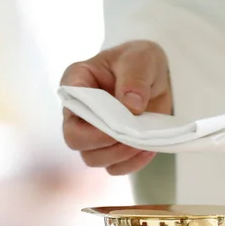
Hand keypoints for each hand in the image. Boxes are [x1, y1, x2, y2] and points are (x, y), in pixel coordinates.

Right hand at [61, 40, 171, 174]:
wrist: (155, 77)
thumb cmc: (139, 61)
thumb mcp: (141, 58)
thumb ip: (134, 78)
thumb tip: (131, 106)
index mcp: (78, 81)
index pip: (70, 100)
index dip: (86, 112)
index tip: (115, 111)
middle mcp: (79, 111)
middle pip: (75, 138)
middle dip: (103, 140)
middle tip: (129, 133)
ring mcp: (92, 133)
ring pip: (93, 158)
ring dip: (119, 154)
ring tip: (141, 141)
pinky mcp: (111, 148)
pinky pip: (114, 167)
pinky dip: (131, 164)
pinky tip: (146, 150)